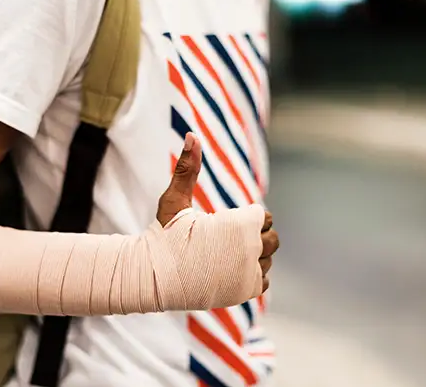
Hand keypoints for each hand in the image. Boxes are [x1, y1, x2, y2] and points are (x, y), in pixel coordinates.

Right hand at [157, 132, 278, 294]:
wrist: (153, 278)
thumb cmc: (163, 236)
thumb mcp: (175, 200)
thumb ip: (188, 168)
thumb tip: (191, 134)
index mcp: (241, 226)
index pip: (262, 217)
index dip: (244, 218)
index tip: (223, 223)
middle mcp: (252, 250)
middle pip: (272, 238)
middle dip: (254, 236)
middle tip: (226, 239)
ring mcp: (250, 273)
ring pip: (268, 260)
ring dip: (253, 256)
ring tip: (224, 255)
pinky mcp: (245, 292)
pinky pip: (262, 280)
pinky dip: (250, 275)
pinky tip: (228, 270)